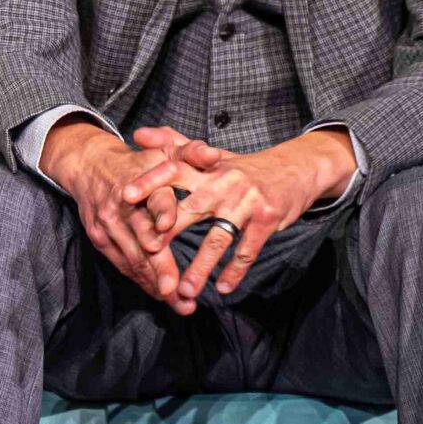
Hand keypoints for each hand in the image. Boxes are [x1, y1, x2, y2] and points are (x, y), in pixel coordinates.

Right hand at [38, 122, 185, 304]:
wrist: (90, 165)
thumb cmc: (138, 162)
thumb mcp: (164, 150)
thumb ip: (191, 152)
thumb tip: (213, 156)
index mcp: (141, 181)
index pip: (154, 198)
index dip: (161, 212)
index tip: (167, 228)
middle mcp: (123, 205)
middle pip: (142, 239)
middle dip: (159, 266)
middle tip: (176, 289)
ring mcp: (108, 224)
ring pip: (134, 259)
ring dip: (155, 282)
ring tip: (179, 303)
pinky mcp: (100, 238)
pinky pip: (123, 264)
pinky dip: (141, 280)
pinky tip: (160, 294)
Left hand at [125, 128, 356, 313]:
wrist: (297, 168)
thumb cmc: (243, 168)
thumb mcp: (211, 155)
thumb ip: (174, 146)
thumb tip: (138, 133)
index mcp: (206, 169)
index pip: (173, 171)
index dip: (149, 182)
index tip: (125, 196)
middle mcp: (224, 183)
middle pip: (191, 209)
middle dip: (168, 231)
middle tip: (148, 253)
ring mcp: (247, 202)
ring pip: (218, 238)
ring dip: (201, 267)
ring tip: (184, 290)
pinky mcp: (267, 219)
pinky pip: (248, 249)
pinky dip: (235, 270)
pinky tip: (223, 288)